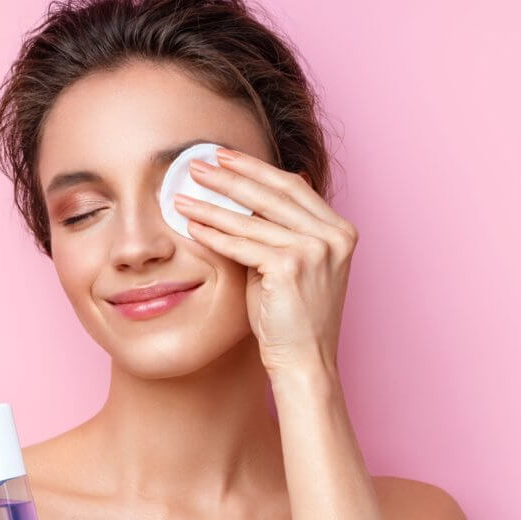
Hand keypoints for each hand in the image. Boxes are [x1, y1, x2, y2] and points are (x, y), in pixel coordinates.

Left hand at [173, 148, 357, 373]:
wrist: (305, 362)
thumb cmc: (292, 318)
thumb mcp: (292, 265)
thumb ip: (278, 231)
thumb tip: (251, 197)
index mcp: (339, 230)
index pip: (292, 186)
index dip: (256, 168)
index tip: (224, 157)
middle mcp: (333, 236)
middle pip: (272, 194)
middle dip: (230, 176)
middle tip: (196, 164)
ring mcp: (315, 250)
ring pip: (251, 220)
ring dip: (211, 206)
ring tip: (181, 197)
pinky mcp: (291, 267)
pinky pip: (242, 245)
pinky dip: (213, 234)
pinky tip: (191, 226)